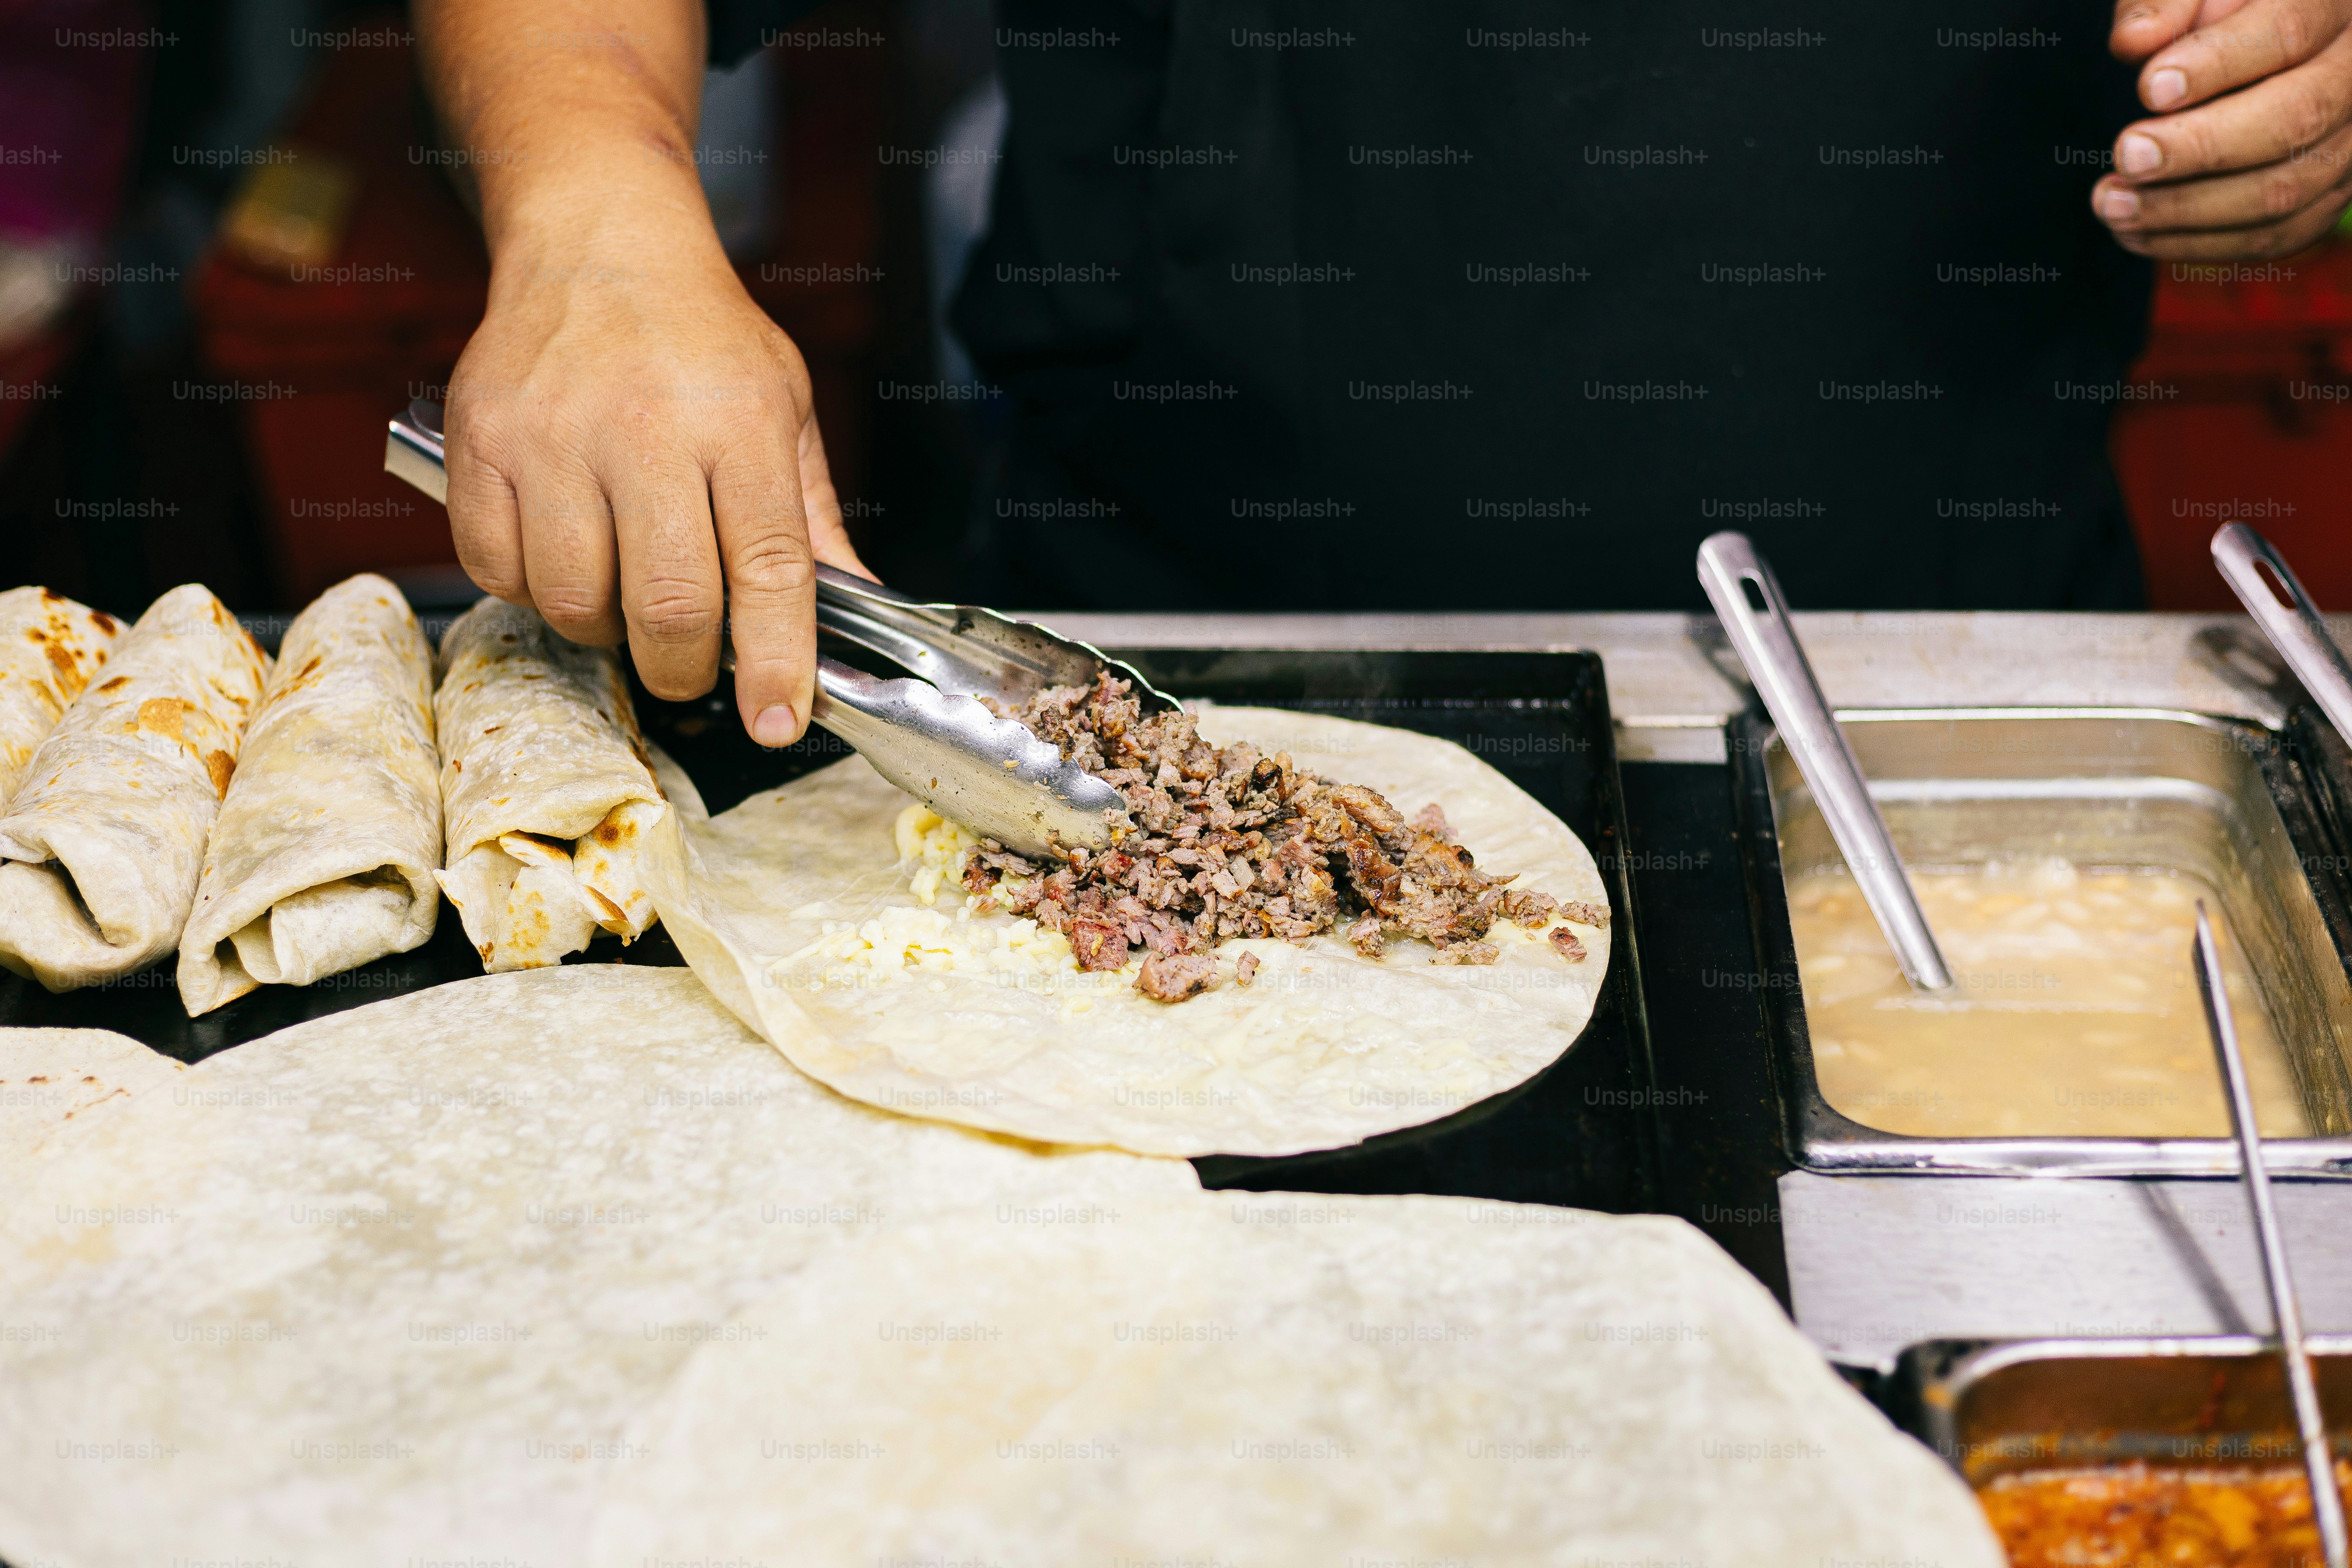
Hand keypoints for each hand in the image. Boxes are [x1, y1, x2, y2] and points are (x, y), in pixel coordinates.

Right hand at [445, 208, 867, 745]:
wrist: (599, 244)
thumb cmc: (701, 339)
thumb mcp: (786, 411)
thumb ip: (815, 521)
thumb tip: (860, 609)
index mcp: (738, 426)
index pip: (768, 571)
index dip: (776, 663)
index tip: (778, 722)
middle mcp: (643, 431)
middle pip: (667, 605)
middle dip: (684, 669)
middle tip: (690, 666)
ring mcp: (551, 437)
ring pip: (574, 601)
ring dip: (604, 631)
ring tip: (623, 595)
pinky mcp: (479, 443)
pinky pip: (496, 569)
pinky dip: (531, 590)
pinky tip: (563, 555)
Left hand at [2096, 0, 2351, 257]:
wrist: (2253, 57)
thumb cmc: (2216, 15)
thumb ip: (2167, 2)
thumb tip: (2135, 40)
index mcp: (2330, 6)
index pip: (2286, 31)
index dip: (2217, 63)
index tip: (2149, 89)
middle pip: (2297, 117)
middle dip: (2202, 147)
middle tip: (2126, 156)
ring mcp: (2350, 140)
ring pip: (2287, 189)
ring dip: (2187, 209)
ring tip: (2111, 204)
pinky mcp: (2330, 194)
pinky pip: (2278, 235)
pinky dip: (2202, 245)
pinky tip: (2136, 234)